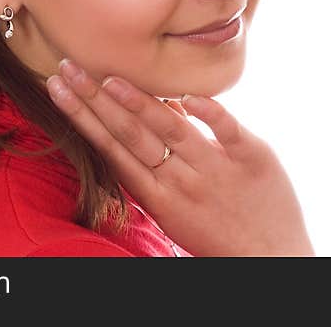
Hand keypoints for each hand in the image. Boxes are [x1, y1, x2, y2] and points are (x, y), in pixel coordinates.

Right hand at [46, 58, 314, 256]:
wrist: (273, 263)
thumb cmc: (219, 234)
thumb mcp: (175, 208)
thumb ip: (156, 166)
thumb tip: (138, 111)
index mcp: (158, 196)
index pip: (111, 149)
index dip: (82, 117)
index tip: (57, 87)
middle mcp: (181, 182)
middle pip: (130, 135)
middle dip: (93, 99)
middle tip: (66, 67)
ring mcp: (217, 170)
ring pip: (171, 128)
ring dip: (138, 102)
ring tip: (108, 78)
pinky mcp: (254, 158)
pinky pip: (228, 129)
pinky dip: (208, 111)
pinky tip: (186, 96)